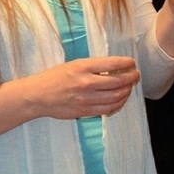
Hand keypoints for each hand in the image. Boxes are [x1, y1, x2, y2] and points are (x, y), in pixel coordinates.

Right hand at [25, 56, 139, 118]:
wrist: (38, 95)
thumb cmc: (55, 77)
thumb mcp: (74, 64)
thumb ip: (94, 66)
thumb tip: (116, 67)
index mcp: (83, 66)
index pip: (113, 64)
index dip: (127, 63)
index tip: (132, 63)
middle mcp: (86, 82)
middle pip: (118, 81)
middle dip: (131, 78)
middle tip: (135, 75)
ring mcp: (86, 98)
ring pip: (116, 96)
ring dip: (127, 91)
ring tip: (129, 86)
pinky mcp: (85, 111)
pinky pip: (108, 109)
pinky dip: (118, 104)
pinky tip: (120, 99)